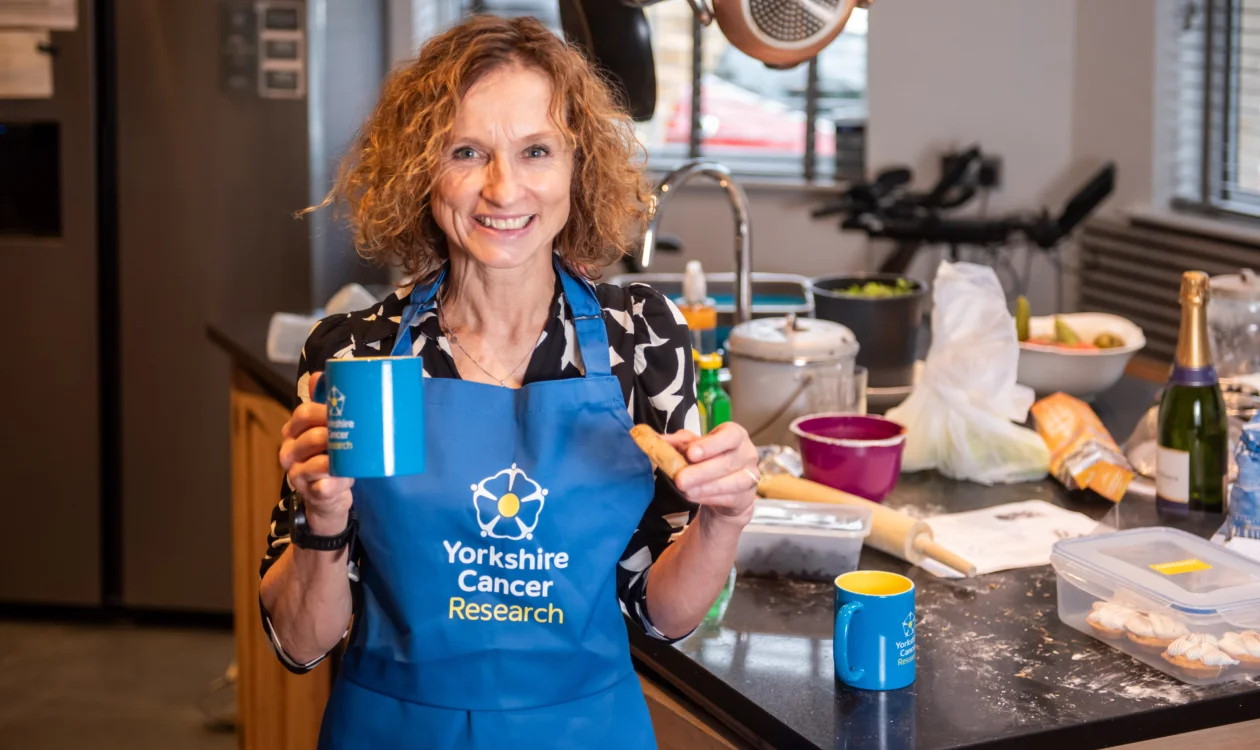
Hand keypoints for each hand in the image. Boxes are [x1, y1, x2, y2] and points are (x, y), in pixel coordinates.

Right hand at [279, 372, 354, 533]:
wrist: (330, 497)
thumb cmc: (330, 457)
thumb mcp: (327, 429)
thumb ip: (324, 404)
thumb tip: (319, 374)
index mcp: (294, 432)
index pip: (303, 414)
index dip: (324, 410)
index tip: (346, 407)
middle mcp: (290, 453)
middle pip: (309, 437)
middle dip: (332, 432)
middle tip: (354, 430)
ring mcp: (298, 475)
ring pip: (314, 463)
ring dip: (336, 458)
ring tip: (352, 453)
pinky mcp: (311, 495)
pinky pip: (324, 487)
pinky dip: (338, 482)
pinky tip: (349, 478)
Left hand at [662, 422, 759, 528]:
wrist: (726, 490)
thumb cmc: (709, 461)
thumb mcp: (693, 448)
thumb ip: (676, 443)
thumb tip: (656, 440)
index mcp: (735, 435)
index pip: (730, 435)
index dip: (711, 445)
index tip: (691, 453)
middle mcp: (747, 453)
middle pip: (728, 461)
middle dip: (702, 471)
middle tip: (680, 478)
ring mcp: (751, 476)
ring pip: (732, 482)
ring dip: (706, 487)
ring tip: (685, 490)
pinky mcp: (747, 497)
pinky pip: (730, 497)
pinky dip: (710, 498)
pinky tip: (695, 497)